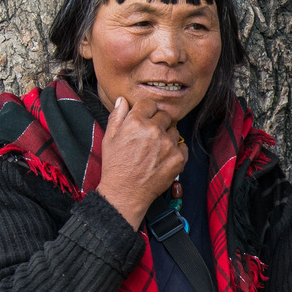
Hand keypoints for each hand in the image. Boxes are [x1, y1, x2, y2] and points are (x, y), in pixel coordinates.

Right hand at [94, 96, 185, 228]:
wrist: (125, 192)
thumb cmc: (115, 165)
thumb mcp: (109, 138)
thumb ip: (117, 116)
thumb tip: (122, 100)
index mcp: (136, 122)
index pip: (149, 104)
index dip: (146, 112)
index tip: (144, 120)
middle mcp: (154, 130)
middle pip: (165, 115)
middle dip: (158, 123)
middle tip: (150, 137)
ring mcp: (168, 144)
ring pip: (174, 130)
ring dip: (167, 137)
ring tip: (155, 150)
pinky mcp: (179, 158)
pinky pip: (182, 146)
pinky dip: (175, 151)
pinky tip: (163, 158)